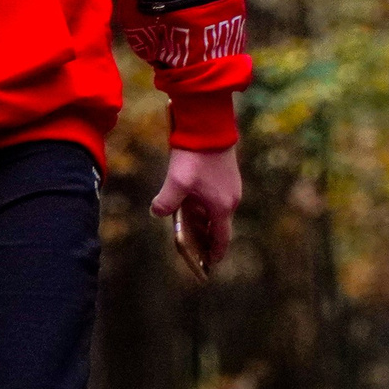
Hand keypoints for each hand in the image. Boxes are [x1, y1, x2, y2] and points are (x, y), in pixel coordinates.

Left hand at [150, 145, 242, 272]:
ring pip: (217, 212)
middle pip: (219, 227)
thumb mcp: (176, 182)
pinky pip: (217, 198)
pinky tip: (191, 201)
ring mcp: (231, 186)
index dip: (214, 253)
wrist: (209, 125)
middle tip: (193, 246)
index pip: (221, 240)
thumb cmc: (194, 156)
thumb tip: (157, 212)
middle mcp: (231, 199)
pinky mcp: (228, 175)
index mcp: (221, 207)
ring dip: (204, 220)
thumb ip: (166, 202)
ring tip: (188, 225)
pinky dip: (206, 206)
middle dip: (205, 238)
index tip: (209, 264)